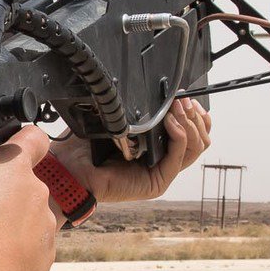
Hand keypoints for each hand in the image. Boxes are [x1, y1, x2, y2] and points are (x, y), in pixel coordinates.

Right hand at [0, 125, 62, 270]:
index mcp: (13, 166)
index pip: (33, 136)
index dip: (19, 142)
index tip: (4, 154)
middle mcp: (37, 190)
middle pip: (24, 180)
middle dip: (6, 190)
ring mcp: (46, 222)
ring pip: (28, 212)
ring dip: (11, 220)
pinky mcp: (48, 252)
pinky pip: (32, 240)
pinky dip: (17, 246)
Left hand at [49, 98, 211, 203]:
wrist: (71, 168)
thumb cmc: (87, 145)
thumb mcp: (117, 120)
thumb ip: (137, 110)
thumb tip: (153, 88)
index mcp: (156, 148)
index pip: (191, 133)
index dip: (196, 116)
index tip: (188, 98)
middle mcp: (162, 162)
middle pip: (199, 140)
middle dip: (195, 116)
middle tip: (184, 101)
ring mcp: (162, 173)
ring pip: (194, 148)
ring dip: (189, 124)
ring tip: (178, 108)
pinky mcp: (157, 182)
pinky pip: (179, 156)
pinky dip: (179, 135)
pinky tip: (171, 121)